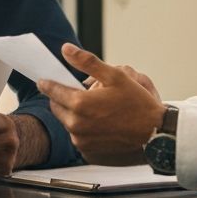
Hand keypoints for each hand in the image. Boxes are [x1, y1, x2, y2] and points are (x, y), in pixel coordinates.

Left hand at [41, 43, 165, 164]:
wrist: (153, 132)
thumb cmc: (136, 102)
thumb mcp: (114, 75)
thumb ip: (86, 62)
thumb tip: (66, 49)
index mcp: (79, 104)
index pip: (51, 90)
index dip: (46, 83)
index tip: (42, 79)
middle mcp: (75, 123)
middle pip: (56, 105)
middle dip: (62, 96)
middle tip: (76, 91)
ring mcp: (80, 138)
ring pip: (65, 119)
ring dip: (71, 111)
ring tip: (91, 104)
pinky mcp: (86, 148)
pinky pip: (74, 132)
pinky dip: (79, 124)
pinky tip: (96, 118)